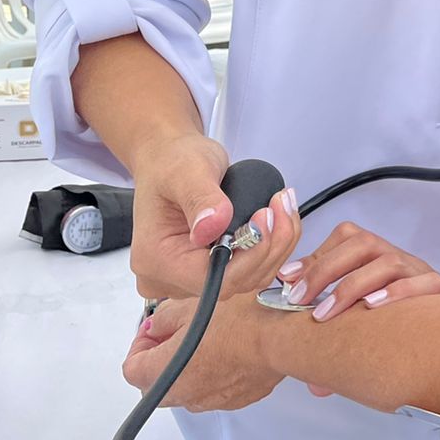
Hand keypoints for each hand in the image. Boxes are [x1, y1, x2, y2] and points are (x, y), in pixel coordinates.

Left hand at [122, 294, 280, 412]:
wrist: (282, 337)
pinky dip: (216, 373)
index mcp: (163, 372)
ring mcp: (210, 401)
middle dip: (162, 359)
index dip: (140, 344)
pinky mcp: (235, 400)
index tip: (154, 330)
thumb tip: (158, 325)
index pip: (131, 368)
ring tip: (210, 338)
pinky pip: (214, 389)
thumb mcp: (193, 304)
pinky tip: (231, 349)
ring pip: (186, 387)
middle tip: (178, 333)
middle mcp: (183, 395)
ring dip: (189, 367)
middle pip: (156, 383)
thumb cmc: (242, 320)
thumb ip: (164, 318)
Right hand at [129, 132, 301, 300]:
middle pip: (237, 279)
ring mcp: (192, 276)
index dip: (250, 253)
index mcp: (157, 260)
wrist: (169, 159)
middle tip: (281, 204)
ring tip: (282, 204)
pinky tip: (278, 216)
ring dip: (276, 242)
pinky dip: (270, 243)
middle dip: (270, 243)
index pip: (214, 279)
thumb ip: (201, 198)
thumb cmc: (171, 163)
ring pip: (250, 275)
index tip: (266, 217)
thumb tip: (214, 225)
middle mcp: (171, 277)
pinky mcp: (212, 267)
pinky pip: (251, 267)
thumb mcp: (186, 172)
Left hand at [277, 221, 439, 321]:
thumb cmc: (401, 313)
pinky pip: (423, 283)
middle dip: (324, 269)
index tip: (287, 280)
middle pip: (362, 243)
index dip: (314, 256)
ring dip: (353, 285)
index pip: (345, 237)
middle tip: (299, 300)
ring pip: (389, 261)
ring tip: (327, 312)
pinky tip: (373, 308)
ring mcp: (418, 272)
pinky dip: (397, 293)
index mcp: (375, 256)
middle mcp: (395, 258)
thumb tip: (307, 368)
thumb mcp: (363, 313)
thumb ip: (337, 331)